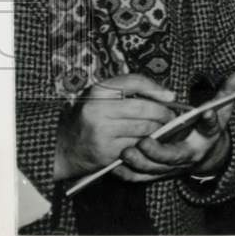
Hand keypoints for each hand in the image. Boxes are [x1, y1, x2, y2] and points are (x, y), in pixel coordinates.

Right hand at [54, 73, 175, 181]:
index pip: (135, 82)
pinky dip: (148, 143)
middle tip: (172, 115)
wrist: (62, 147)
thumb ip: (128, 90)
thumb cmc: (88, 118)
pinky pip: (136, 145)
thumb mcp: (100, 96)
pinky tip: (150, 141)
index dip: (156, 88)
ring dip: (159, 129)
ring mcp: (102, 133)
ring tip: (164, 127)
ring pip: (143, 128)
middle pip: (143, 108)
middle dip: (163, 113)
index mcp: (97, 91)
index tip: (170, 96)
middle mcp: (98, 110)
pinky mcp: (106, 152)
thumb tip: (167, 95)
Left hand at [117, 70, 234, 182]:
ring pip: (156, 170)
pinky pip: (143, 178)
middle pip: (175, 157)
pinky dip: (129, 174)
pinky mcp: (160, 174)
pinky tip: (117, 164)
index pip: (211, 127)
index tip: (206, 111)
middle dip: (159, 152)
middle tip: (143, 142)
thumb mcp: (221, 109)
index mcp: (207, 136)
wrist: (203, 154)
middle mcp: (191, 154)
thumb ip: (228, 92)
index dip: (210, 119)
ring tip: (126, 152)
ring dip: (140, 163)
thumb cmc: (208, 128)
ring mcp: (174, 167)